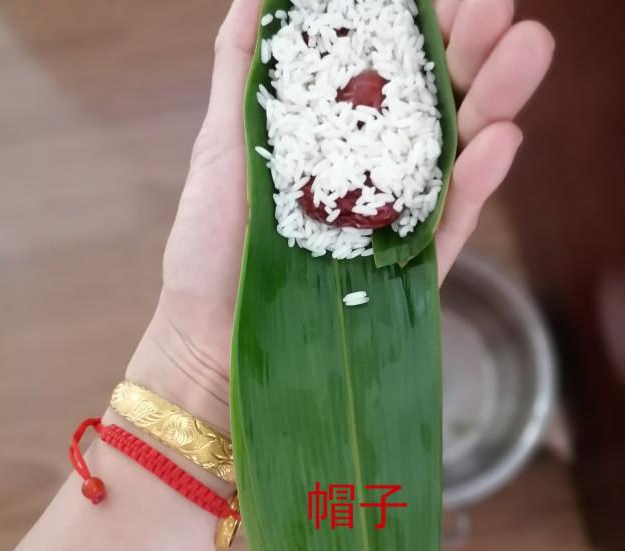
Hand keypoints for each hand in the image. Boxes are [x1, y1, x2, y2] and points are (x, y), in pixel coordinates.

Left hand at [128, 0, 553, 428]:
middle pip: (433, 104)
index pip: (388, 71)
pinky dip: (474, 183)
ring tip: (523, 51)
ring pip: (456, 155)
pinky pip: (450, 223)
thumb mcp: (222, 146)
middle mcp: (373, 171)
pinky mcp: (410, 268)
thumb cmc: (209, 245)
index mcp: (334, 136)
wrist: (210, 336)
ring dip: (492, 102)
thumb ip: (243, 73)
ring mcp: (396, 219)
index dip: (417, 27)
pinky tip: (498, 139)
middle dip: (467, 52)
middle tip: (493, 6)